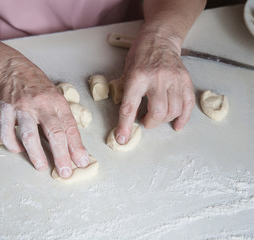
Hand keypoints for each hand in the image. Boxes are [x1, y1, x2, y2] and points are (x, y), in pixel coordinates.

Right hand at [0, 56, 88, 177]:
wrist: (13, 69)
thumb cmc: (38, 87)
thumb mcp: (56, 99)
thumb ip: (63, 119)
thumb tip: (73, 146)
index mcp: (58, 103)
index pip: (70, 127)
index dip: (77, 146)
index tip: (82, 161)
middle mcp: (42, 105)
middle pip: (54, 133)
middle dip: (61, 155)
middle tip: (65, 172)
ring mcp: (23, 107)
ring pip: (30, 135)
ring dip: (36, 154)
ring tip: (42, 167)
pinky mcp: (6, 108)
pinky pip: (7, 131)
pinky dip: (13, 144)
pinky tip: (19, 150)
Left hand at [115, 28, 194, 143]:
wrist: (160, 39)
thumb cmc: (140, 56)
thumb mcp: (126, 72)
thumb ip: (127, 93)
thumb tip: (126, 118)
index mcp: (137, 77)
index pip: (130, 106)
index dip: (125, 125)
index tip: (122, 138)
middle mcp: (157, 78)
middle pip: (158, 112)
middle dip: (150, 123)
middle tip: (145, 120)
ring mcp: (174, 79)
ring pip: (174, 111)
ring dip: (164, 120)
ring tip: (157, 116)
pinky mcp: (186, 80)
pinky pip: (188, 105)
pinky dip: (182, 118)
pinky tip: (176, 124)